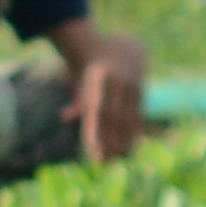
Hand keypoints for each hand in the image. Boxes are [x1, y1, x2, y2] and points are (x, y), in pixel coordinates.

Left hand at [68, 36, 149, 168]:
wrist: (124, 44)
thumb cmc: (93, 67)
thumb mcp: (81, 78)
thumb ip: (78, 99)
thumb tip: (65, 116)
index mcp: (98, 79)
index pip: (96, 110)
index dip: (95, 130)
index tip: (91, 149)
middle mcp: (117, 83)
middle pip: (113, 117)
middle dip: (109, 141)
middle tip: (103, 162)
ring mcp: (131, 85)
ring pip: (128, 117)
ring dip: (123, 139)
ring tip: (117, 158)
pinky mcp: (141, 89)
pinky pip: (138, 113)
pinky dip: (134, 130)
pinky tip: (132, 145)